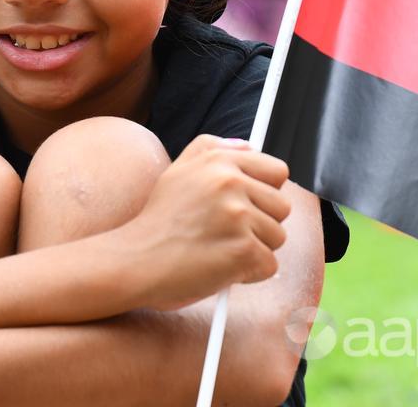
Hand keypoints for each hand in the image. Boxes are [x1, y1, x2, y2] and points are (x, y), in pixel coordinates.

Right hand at [118, 135, 290, 311]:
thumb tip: (249, 145)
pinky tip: (222, 267)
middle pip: (282, 207)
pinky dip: (249, 273)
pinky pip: (269, 264)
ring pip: (278, 237)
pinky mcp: (243, 250)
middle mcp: (231, 183)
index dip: (266, 192)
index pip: (277, 171)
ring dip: (255, 249)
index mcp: (220, 161)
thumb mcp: (178, 170)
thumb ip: (212, 149)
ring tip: (220, 248)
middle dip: (261, 224)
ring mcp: (238, 217)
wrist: (136, 260)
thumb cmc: (158, 221)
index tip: (248, 206)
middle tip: (228, 232)